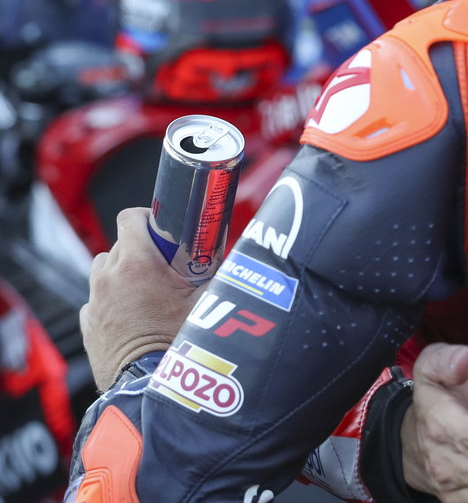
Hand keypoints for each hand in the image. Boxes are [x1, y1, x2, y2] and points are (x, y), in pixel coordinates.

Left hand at [80, 207, 202, 389]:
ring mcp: (95, 300)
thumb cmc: (178, 343)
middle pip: (121, 243)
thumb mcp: (209, 302)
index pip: (131, 217)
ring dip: (122, 272)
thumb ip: (220, 275)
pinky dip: (112, 300)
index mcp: (137, 263)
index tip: (165, 230)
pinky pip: (97, 298)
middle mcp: (109, 276)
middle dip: (142, 250)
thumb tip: (243, 260)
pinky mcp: (88, 323)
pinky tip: (133, 314)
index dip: (149, 218)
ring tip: (147, 290)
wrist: (146, 385)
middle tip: (167, 267)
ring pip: (104, 268)